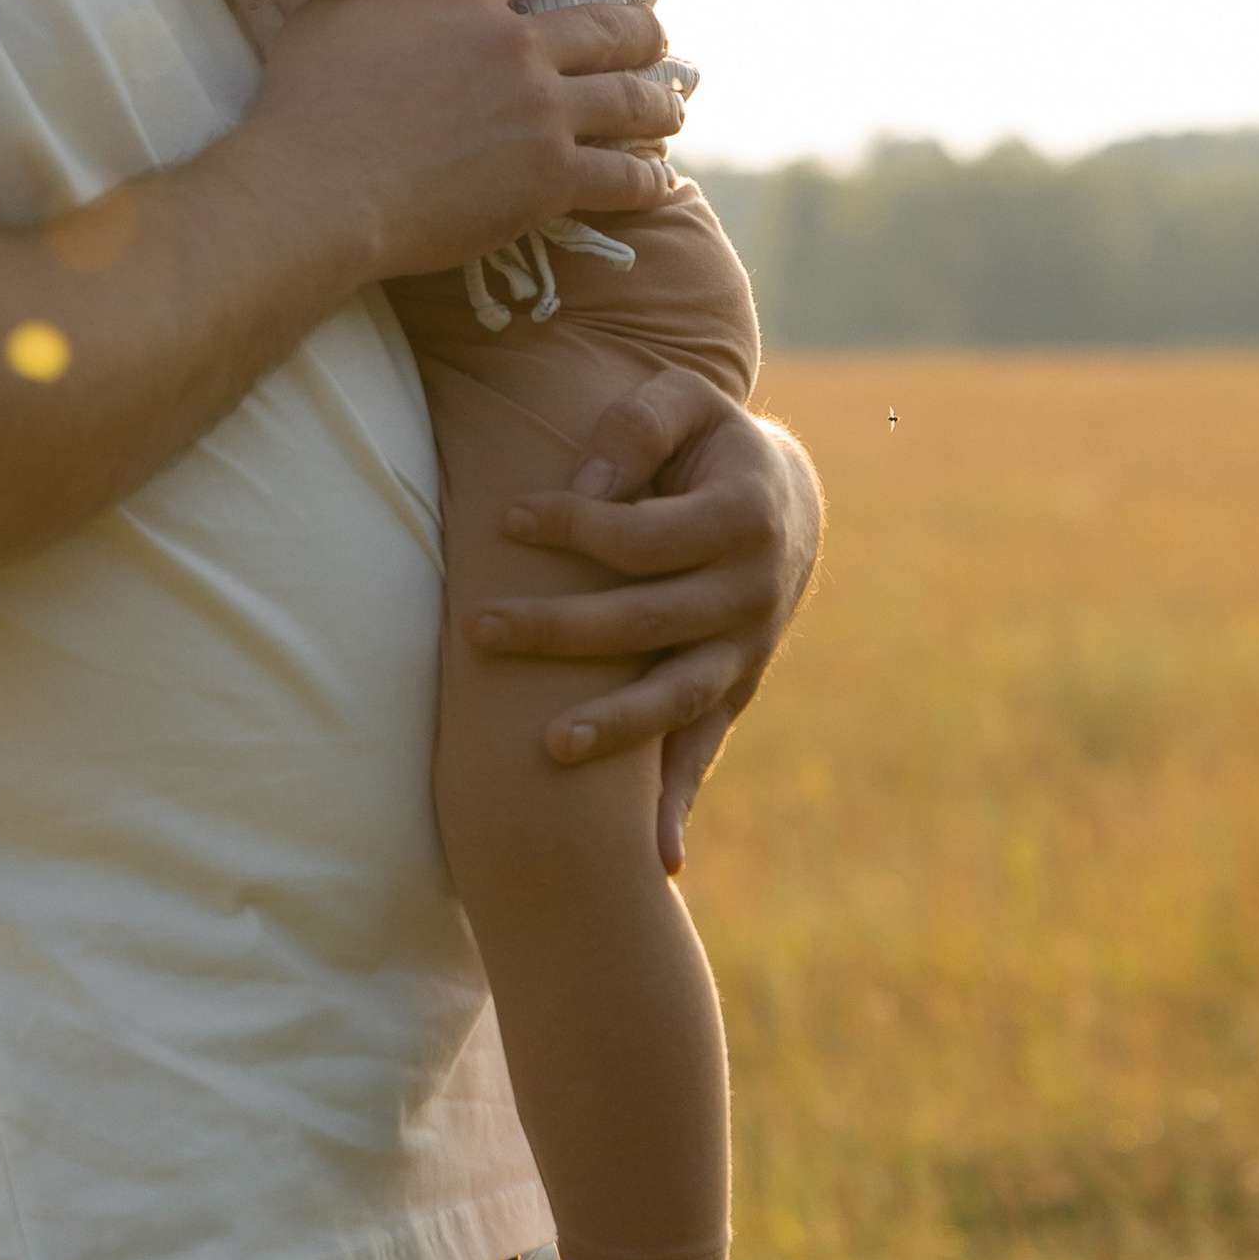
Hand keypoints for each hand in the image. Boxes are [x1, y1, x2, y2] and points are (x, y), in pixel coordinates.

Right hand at [244, 0, 687, 277]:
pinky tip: (656, 179)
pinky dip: (647, 177)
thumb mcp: (336, 12)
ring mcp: (540, 114)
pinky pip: (624, 177)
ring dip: (660, 103)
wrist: (317, 189)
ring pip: (633, 100)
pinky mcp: (548, 181)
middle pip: (613, 27)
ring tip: (670, 107)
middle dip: (644, 34)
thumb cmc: (305, 102)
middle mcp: (516, 45)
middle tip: (654, 42)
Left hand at [461, 377, 821, 871]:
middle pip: (649, 623)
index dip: (573, 527)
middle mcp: (754, 593)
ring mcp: (748, 651)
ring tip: (546, 750)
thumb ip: (635, 425)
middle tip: (478, 627)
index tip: (505, 517)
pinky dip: (680, 803)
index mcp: (746, 517)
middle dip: (560, 630)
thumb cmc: (707, 441)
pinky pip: (704, 751)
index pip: (646, 536)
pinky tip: (656, 859)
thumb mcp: (682, 400)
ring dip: (614, 728)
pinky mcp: (734, 691)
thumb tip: (589, 488)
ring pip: (677, 699)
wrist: (780, 500)